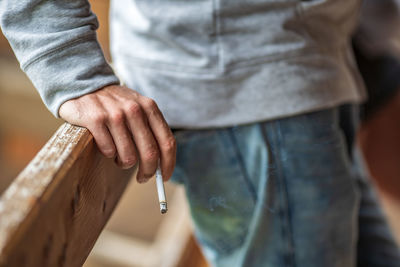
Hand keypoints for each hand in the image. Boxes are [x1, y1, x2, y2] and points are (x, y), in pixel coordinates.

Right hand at [59, 85, 175, 182]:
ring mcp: (115, 114)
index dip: (168, 164)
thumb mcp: (137, 108)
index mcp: (149, 107)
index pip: (167, 142)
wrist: (83, 85)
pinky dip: (108, 153)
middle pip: (150, 153)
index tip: (164, 177)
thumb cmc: (115, 105)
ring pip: (128, 156)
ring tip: (118, 156)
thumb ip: (150, 129)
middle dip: (148, 171)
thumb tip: (161, 165)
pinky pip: (108, 150)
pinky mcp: (95, 119)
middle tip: (143, 178)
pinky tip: (104, 144)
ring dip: (124, 162)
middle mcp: (134, 109)